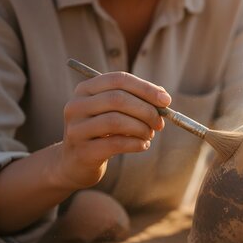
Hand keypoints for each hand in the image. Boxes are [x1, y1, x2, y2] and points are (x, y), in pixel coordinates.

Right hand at [53, 72, 170, 188]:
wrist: (75, 163)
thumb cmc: (102, 132)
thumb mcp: (115, 112)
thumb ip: (137, 100)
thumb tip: (163, 98)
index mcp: (85, 89)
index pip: (118, 79)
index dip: (145, 88)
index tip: (166, 101)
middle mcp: (76, 106)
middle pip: (117, 99)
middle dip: (146, 110)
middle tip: (160, 123)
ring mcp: (76, 129)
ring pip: (116, 121)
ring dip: (141, 128)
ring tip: (149, 135)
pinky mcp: (83, 151)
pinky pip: (115, 144)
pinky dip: (136, 144)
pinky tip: (142, 145)